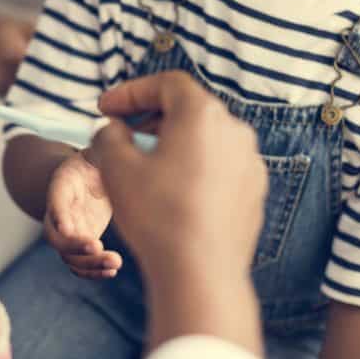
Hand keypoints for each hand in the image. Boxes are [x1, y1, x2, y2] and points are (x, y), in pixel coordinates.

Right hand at [43, 152, 121, 278]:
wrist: (90, 173)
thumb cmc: (96, 158)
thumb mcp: (98, 149)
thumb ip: (103, 148)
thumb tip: (115, 140)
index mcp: (62, 184)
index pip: (55, 202)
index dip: (59, 215)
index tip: (69, 228)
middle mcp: (60, 212)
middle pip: (56, 237)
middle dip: (75, 247)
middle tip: (99, 248)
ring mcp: (70, 230)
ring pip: (69, 256)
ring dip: (89, 264)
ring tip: (115, 263)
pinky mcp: (83, 241)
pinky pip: (81, 263)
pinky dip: (94, 271)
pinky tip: (112, 270)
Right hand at [90, 72, 266, 282]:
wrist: (201, 274)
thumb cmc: (158, 216)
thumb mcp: (116, 167)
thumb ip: (108, 134)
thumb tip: (114, 129)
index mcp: (203, 115)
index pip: (166, 83)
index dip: (130, 92)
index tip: (105, 108)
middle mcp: (235, 132)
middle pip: (188, 110)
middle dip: (151, 119)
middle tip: (123, 138)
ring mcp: (250, 163)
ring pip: (204, 141)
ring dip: (173, 146)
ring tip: (145, 171)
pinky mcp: (254, 193)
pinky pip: (218, 169)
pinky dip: (193, 171)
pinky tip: (172, 197)